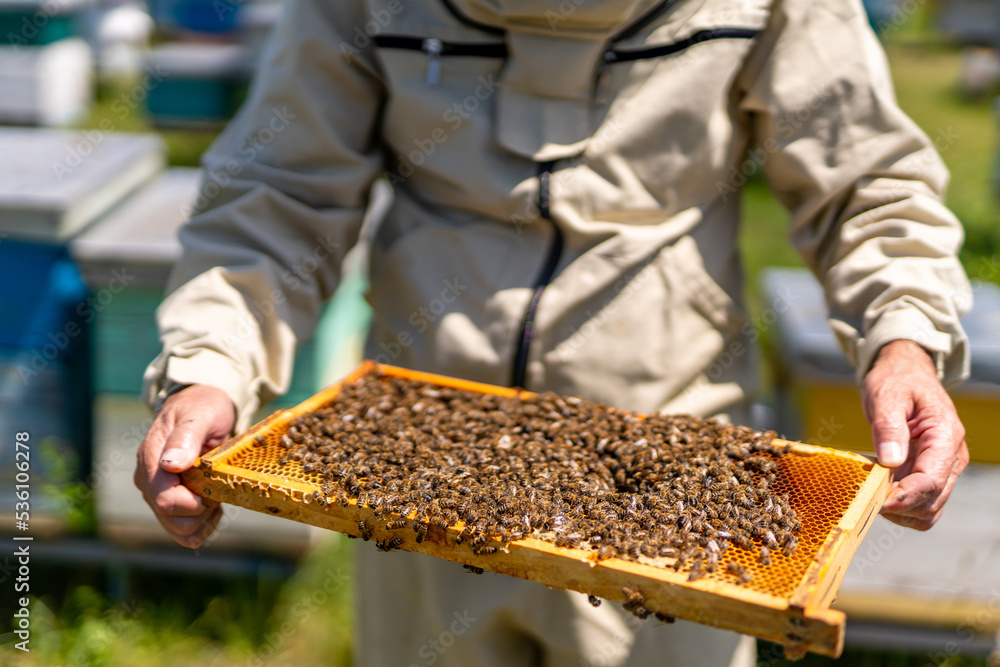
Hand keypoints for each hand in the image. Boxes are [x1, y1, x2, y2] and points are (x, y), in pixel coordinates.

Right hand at [134, 384, 235, 547]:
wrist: (200, 406)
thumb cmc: (202, 407)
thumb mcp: (200, 414)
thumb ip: (185, 437)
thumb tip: (172, 465)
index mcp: (151, 460)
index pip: (164, 500)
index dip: (193, 504)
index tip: (213, 491)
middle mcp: (149, 481)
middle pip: (172, 521)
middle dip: (201, 513)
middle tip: (218, 490)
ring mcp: (158, 493)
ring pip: (178, 531)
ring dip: (203, 522)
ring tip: (217, 497)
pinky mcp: (170, 502)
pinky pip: (184, 531)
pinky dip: (203, 526)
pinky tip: (214, 506)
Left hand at [862, 340, 967, 529]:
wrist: (906, 373)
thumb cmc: (897, 381)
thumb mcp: (887, 396)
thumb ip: (889, 428)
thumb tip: (890, 462)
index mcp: (945, 436)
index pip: (930, 481)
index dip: (903, 497)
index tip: (875, 501)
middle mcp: (951, 457)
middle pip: (931, 502)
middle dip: (899, 507)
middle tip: (865, 496)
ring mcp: (943, 467)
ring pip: (928, 510)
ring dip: (900, 511)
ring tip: (871, 491)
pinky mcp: (930, 472)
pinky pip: (920, 502)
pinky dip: (900, 505)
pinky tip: (878, 488)